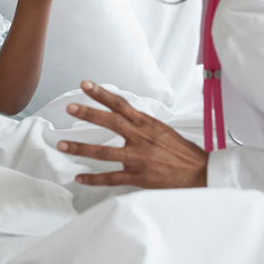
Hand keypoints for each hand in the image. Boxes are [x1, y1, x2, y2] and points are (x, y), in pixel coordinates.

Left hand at [57, 81, 207, 188]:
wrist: (201, 174)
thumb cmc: (182, 152)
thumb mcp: (162, 129)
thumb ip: (141, 123)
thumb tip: (123, 115)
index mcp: (147, 124)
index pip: (121, 104)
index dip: (102, 93)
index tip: (85, 84)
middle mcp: (140, 138)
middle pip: (110, 122)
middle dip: (88, 113)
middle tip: (69, 107)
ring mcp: (138, 158)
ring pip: (103, 152)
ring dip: (80, 148)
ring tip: (62, 145)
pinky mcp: (138, 177)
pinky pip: (111, 178)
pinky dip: (93, 179)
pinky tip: (79, 177)